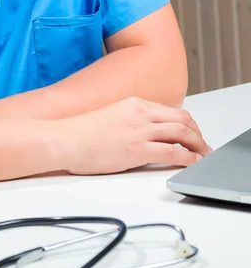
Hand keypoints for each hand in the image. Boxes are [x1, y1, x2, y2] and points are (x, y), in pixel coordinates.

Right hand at [59, 96, 210, 174]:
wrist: (65, 138)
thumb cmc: (82, 132)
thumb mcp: (111, 115)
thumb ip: (130, 120)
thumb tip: (143, 132)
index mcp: (135, 103)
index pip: (171, 111)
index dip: (187, 124)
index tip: (192, 134)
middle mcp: (141, 113)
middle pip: (183, 119)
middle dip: (198, 134)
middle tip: (203, 146)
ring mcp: (140, 130)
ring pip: (182, 133)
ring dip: (197, 146)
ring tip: (202, 156)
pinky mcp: (137, 149)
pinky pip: (172, 153)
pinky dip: (187, 158)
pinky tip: (191, 163)